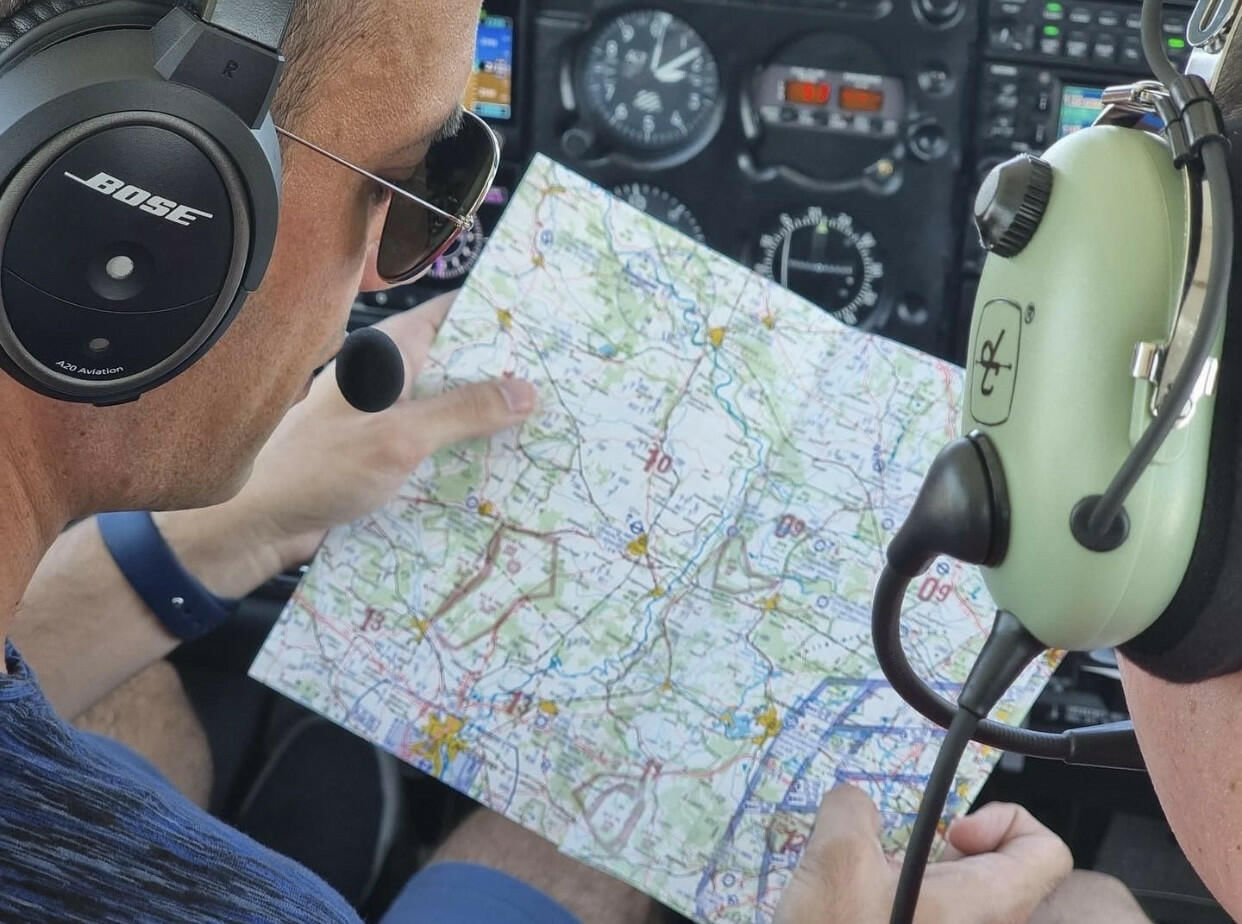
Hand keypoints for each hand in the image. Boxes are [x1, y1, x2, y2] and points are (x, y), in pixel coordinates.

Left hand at [230, 289, 535, 569]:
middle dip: (505, 376)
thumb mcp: (401, 438)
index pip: (453, 315)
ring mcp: (388, 416)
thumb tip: (527, 391)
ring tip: (545, 428)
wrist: (259, 522)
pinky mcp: (387, 453)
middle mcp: (391, 377)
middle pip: (460, 365)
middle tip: (562, 385)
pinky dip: (467, 452)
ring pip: (452, 408)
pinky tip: (500, 468)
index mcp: (389, 353)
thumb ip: (463, 412)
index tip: (546, 327)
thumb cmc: (318, 468)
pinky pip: (438, 444)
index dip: (499, 317)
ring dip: (489, 420)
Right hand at [774, 785, 1070, 923]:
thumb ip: (851, 809)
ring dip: (927, 878)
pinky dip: (914, 904)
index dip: (1005, 821)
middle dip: (952, 850)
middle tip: (912, 858)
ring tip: (882, 883)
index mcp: (987, 905)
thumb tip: (854, 803)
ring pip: (969, 897)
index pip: (1049, 854)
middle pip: (1005, 871)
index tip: (952, 831)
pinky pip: (944, 920)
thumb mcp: (834, 858)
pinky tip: (871, 910)